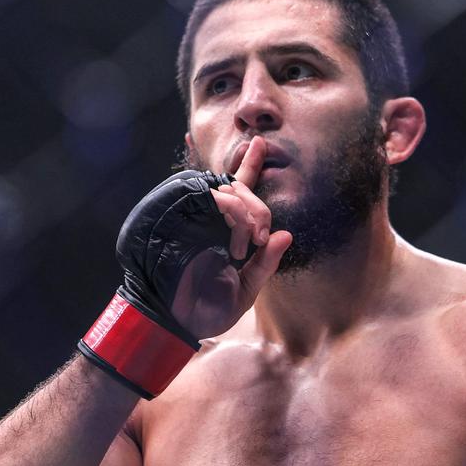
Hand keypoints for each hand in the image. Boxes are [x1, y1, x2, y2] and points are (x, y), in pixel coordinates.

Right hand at [170, 137, 291, 338]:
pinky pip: (212, 199)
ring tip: (249, 242)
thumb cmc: (210, 309)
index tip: (259, 143)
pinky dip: (233, 212)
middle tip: (260, 239)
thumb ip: (266, 263)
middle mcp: (212, 221)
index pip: (241, 192)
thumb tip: (286, 235)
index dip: (251, 166)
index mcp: (228, 232)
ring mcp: (197, 219)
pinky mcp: (184, 219)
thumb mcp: (247, 288)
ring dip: (246, 212)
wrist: (179, 323)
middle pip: (238, 189)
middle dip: (258, 208)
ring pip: (228, 192)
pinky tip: (238, 237)